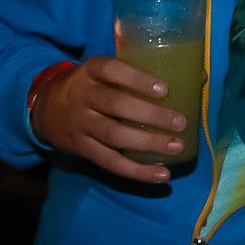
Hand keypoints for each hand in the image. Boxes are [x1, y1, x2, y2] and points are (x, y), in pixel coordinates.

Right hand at [29, 55, 184, 182]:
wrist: (44, 109)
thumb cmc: (93, 86)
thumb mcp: (106, 73)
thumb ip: (142, 73)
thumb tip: (200, 77)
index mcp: (91, 71)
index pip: (111, 70)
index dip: (137, 79)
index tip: (164, 89)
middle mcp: (82, 96)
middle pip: (116, 105)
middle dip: (151, 115)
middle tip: (181, 122)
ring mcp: (80, 124)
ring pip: (114, 135)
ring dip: (148, 144)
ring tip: (176, 147)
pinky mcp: (81, 148)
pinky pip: (109, 162)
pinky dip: (137, 171)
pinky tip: (161, 175)